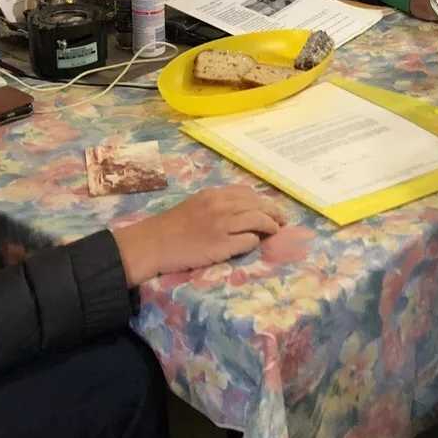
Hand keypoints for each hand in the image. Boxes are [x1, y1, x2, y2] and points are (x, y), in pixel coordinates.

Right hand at [111, 186, 286, 285]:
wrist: (154, 243)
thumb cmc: (171, 226)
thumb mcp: (195, 205)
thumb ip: (216, 204)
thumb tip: (239, 210)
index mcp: (214, 194)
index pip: (246, 193)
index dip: (261, 200)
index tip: (268, 208)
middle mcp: (221, 206)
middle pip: (257, 204)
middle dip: (273, 211)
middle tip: (282, 220)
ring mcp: (222, 225)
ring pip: (257, 219)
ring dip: (270, 225)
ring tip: (276, 230)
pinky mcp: (221, 244)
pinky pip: (248, 240)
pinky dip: (255, 241)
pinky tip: (256, 243)